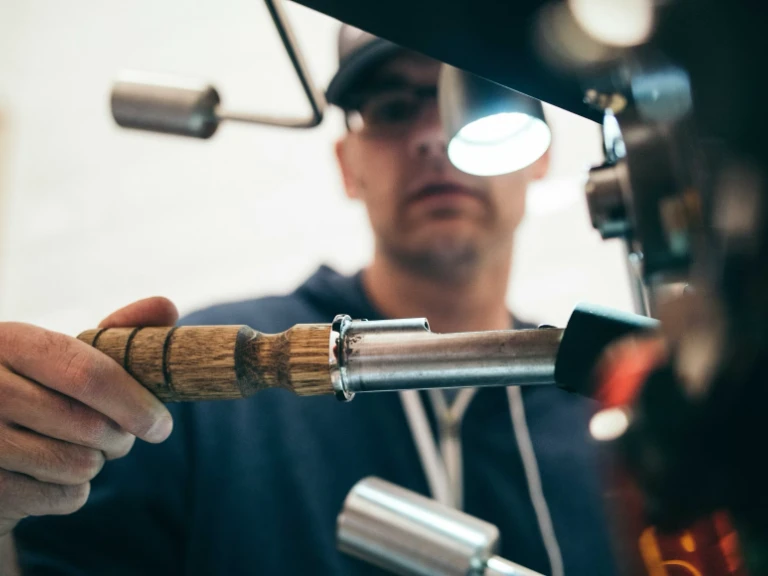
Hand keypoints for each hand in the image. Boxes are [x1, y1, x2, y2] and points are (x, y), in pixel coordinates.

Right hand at [0, 297, 177, 535]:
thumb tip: (166, 306)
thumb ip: (117, 331)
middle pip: (90, 427)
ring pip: (79, 465)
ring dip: (95, 463)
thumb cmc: (37, 389)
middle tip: (118, 437)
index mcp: (10, 342)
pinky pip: (63, 497)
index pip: (88, 374)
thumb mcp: (65, 355)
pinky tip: (51, 473)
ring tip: (78, 449)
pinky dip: (72, 490)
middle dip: (120, 439)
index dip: (134, 402)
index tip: (161, 425)